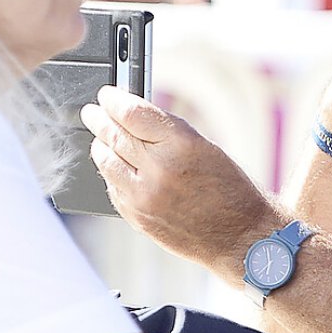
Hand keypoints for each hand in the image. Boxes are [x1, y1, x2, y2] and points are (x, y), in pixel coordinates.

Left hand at [81, 86, 281, 271]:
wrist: (240, 237)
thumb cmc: (229, 189)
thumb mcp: (204, 147)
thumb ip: (166, 132)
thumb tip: (131, 117)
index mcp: (180, 145)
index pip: (132, 113)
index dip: (114, 101)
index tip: (106, 95)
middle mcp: (159, 170)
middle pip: (114, 136)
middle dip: (98, 120)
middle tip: (91, 112)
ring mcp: (144, 197)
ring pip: (106, 162)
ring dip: (99, 146)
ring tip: (99, 138)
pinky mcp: (137, 218)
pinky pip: (112, 188)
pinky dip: (110, 173)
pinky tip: (112, 166)